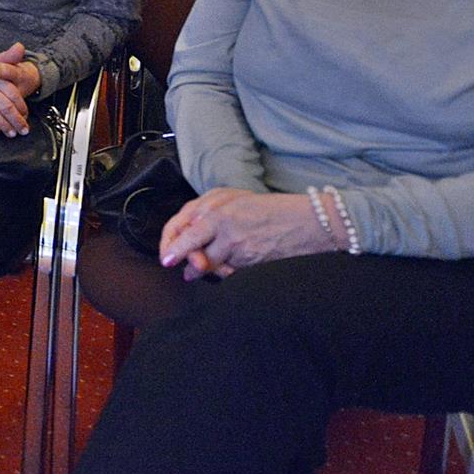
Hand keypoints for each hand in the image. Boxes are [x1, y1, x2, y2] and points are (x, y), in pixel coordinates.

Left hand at [159, 188, 336, 280]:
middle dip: (183, 260)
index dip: (171, 244)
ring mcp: (235, 243)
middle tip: (180, 268)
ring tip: (195, 273)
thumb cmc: (269, 209)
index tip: (166, 257)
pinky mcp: (248, 260)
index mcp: (216, 206)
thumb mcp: (232, 200)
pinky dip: (224, 272)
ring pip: (207, 264)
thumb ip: (206, 213)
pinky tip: (227, 268)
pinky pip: (227, 271)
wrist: (306, 223)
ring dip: (202, 270)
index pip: (181, 226)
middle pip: (190, 247)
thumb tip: (186, 234)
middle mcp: (222, 222)